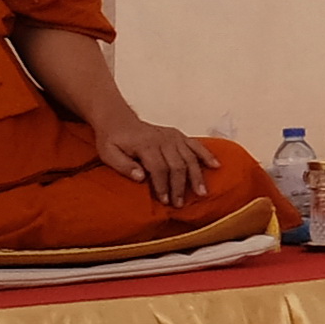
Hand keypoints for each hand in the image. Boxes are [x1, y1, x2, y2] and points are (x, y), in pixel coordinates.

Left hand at [94, 113, 208, 211]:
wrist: (118, 120)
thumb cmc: (112, 140)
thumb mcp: (108, 154)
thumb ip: (123, 166)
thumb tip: (141, 177)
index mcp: (146, 145)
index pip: (159, 168)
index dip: (163, 186)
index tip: (165, 200)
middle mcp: (163, 140)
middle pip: (177, 165)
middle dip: (180, 186)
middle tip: (179, 203)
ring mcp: (173, 137)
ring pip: (190, 157)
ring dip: (196, 176)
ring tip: (201, 192)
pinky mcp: (179, 135)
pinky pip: (196, 145)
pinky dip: (207, 155)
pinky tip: (216, 165)